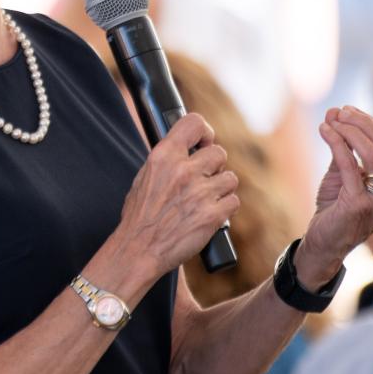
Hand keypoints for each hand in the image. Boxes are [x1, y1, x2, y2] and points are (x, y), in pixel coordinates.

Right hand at [109, 114, 239, 286]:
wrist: (139, 250)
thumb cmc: (140, 216)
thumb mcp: (145, 176)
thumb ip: (169, 159)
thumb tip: (189, 148)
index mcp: (164, 157)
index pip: (194, 123)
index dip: (205, 132)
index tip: (204, 142)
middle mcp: (183, 171)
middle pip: (218, 153)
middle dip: (213, 167)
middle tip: (202, 180)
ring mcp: (200, 193)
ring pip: (230, 178)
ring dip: (221, 188)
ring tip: (205, 200)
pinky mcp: (213, 215)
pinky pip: (233, 201)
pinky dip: (224, 208)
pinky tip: (209, 214)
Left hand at [301, 107, 372, 271]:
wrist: (324, 243)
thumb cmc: (337, 207)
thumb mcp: (344, 171)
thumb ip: (343, 143)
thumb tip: (336, 110)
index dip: (371, 122)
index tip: (347, 112)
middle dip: (361, 122)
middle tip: (340, 111)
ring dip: (350, 130)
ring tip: (331, 120)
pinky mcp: (361, 205)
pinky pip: (350, 164)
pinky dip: (336, 142)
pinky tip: (324, 131)